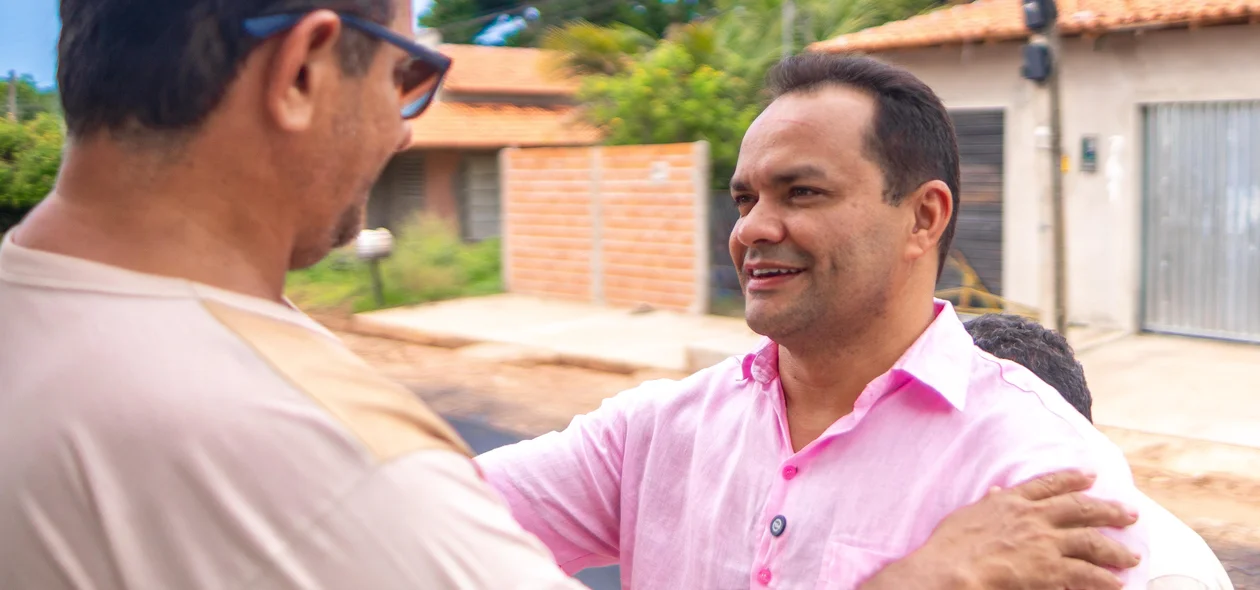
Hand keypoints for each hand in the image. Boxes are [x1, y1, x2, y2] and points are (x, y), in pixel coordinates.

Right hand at [860, 469, 1140, 589]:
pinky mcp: (1051, 570)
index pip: (1049, 485)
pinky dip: (1104, 578)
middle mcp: (1035, 517)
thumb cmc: (950, 545)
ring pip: (1091, 541)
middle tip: (1130, 513)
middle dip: (1108, 510)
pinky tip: (1118, 582)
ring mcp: (1045, 543)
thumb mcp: (967, 515)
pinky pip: (1085, 573)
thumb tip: (996, 492)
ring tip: (1132, 555)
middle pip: (1080, 509)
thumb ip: (987, 503)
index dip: (1073, 479)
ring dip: (1115, 548)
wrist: (953, 568)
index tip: (1091, 475)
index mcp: (1012, 501)